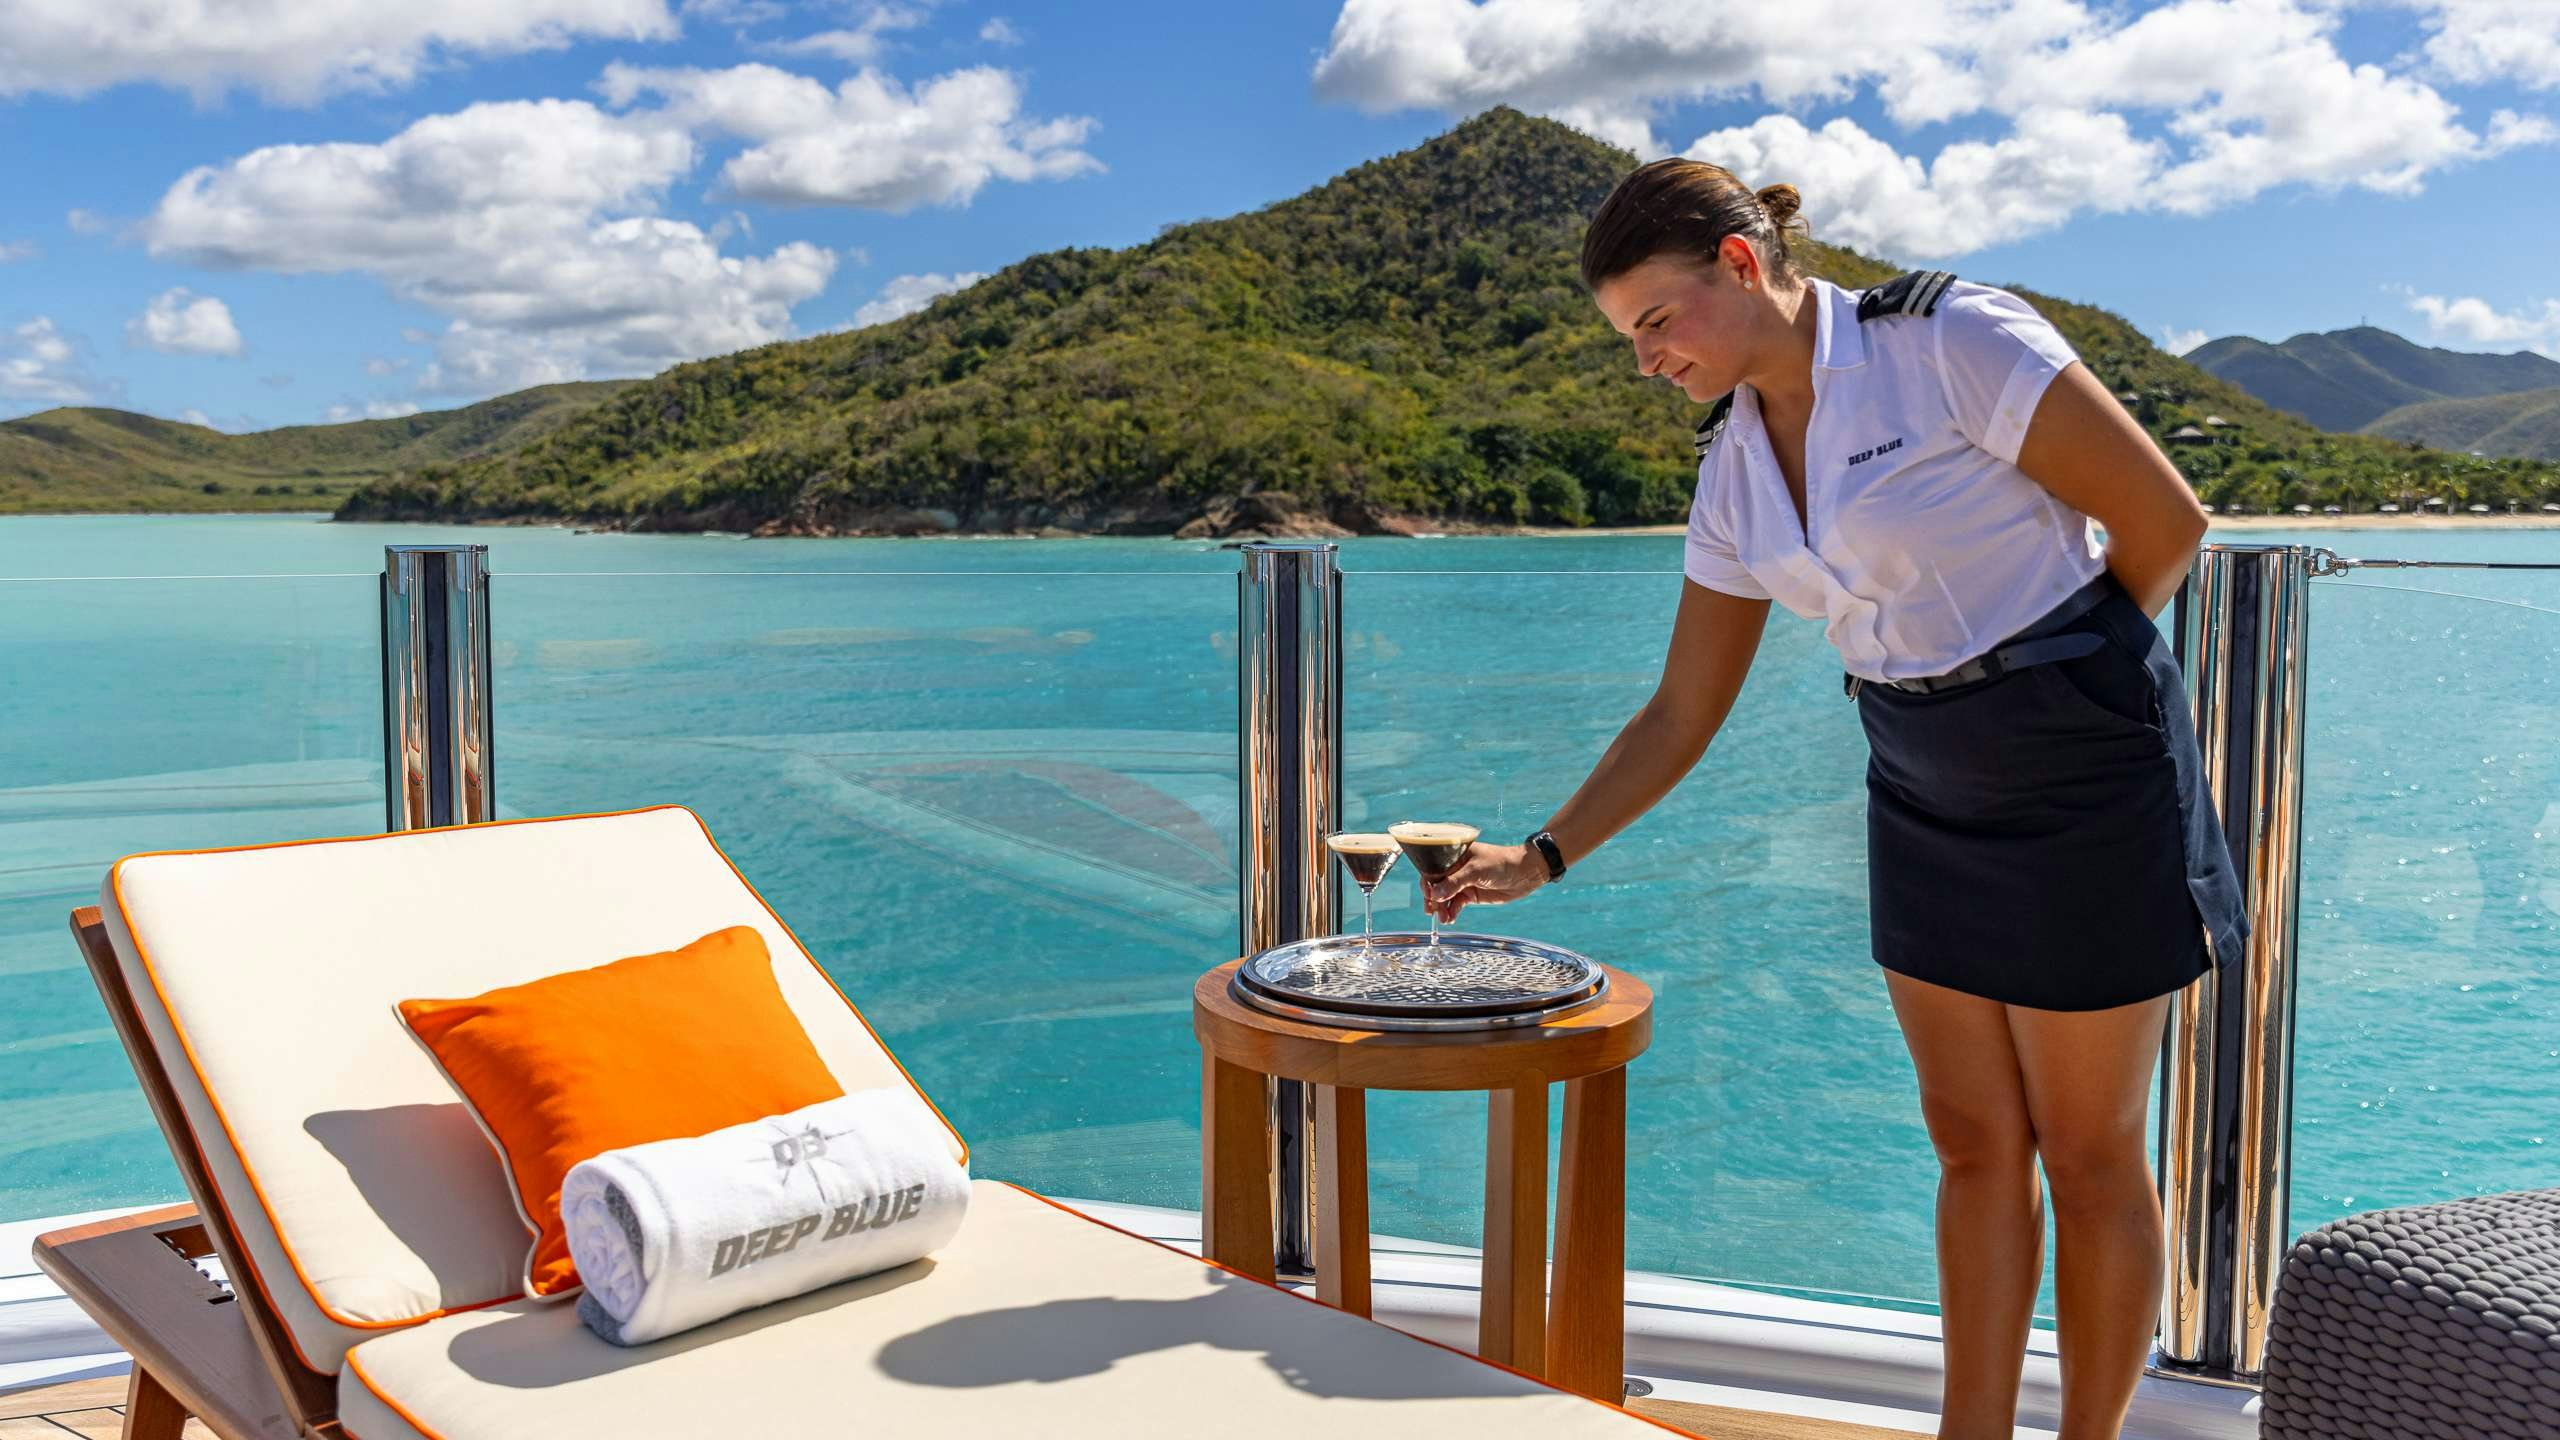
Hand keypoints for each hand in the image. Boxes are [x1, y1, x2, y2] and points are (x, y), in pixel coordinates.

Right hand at [1421, 844, 1548, 925]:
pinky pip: (1456, 904)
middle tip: (1433, 911)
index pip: (1434, 869)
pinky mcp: (1471, 894)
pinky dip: (1451, 912)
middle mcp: (1456, 868)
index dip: (1428, 883)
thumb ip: (1455, 883)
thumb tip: (1435, 895)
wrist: (1524, 874)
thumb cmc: (1501, 863)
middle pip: (1437, 885)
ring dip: (1442, 908)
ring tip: (1443, 918)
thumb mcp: (1476, 871)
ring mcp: (1463, 882)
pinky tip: (1450, 919)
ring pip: (1445, 897)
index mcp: (1455, 855)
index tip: (1429, 896)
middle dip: (1433, 898)